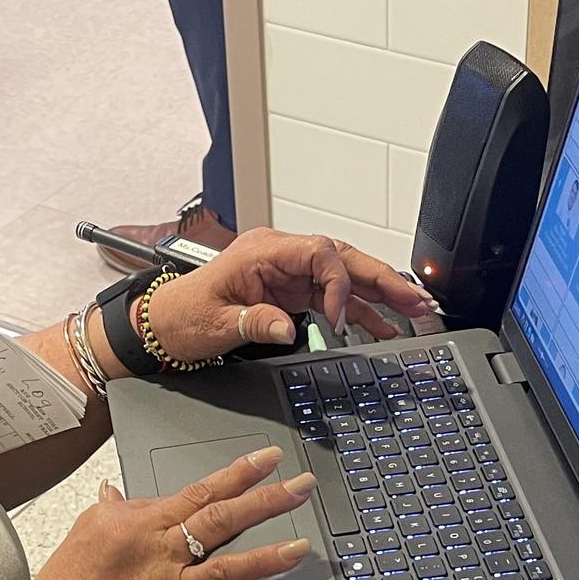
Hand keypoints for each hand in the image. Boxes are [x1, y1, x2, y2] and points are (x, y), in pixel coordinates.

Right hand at [0, 446, 316, 579]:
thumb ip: (100, 525)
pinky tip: (293, 548)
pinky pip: (230, 570)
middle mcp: (138, 529)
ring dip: (266, 501)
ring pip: (222, 519)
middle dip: (244, 473)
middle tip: (275, 458)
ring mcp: (160, 559)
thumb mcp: (68, 556)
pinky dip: (266, 558)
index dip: (191, 503)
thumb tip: (111, 497)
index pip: (162, 499)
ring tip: (298, 488)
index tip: (212, 498)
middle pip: (202, 493)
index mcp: (108, 518)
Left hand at [148, 228, 440, 361]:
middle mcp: (280, 256)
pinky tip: (384, 327)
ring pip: (345, 276)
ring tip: (415, 311)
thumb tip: (287, 329)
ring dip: (380, 294)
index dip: (339, 284)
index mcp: (263, 251)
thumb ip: (254, 322)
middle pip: (343, 259)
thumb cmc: (182, 316)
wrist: (163, 325)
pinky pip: (333, 297)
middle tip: (415, 300)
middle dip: (383, 278)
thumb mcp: (215, 323)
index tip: (339, 318)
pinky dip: (359, 312)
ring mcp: (288, 274)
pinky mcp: (291, 293)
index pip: (320, 253)